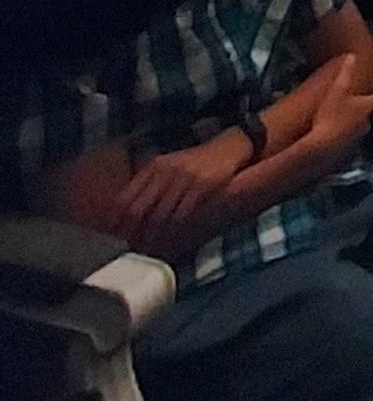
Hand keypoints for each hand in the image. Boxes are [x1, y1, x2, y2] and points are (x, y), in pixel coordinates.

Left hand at [111, 129, 251, 253]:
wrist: (228, 148)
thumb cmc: (195, 163)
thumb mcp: (169, 166)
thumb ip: (149, 185)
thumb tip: (127, 214)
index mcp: (154, 167)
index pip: (126, 199)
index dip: (118, 222)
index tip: (116, 238)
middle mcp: (166, 171)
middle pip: (139, 210)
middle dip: (132, 233)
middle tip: (130, 249)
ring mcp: (184, 178)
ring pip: (159, 217)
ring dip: (151, 237)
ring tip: (147, 251)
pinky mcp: (202, 186)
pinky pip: (182, 215)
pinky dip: (173, 232)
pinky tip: (170, 242)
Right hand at [304, 56, 372, 160]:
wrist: (322, 146)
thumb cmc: (331, 115)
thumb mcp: (337, 89)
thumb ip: (346, 72)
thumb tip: (353, 56)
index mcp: (366, 107)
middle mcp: (366, 123)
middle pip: (367, 114)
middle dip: (362, 110)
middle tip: (352, 104)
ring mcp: (358, 138)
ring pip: (358, 128)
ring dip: (352, 124)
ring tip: (340, 120)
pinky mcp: (348, 151)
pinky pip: (348, 141)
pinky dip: (343, 137)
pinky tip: (332, 136)